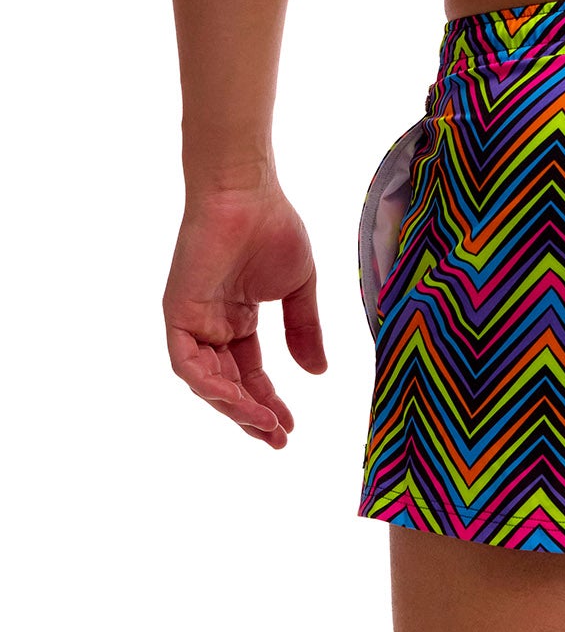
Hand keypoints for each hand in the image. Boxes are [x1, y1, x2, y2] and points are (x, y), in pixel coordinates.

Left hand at [164, 186, 326, 447]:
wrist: (248, 193)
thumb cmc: (273, 227)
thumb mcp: (298, 287)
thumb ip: (305, 330)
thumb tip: (318, 373)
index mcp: (238, 320)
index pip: (250, 373)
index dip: (268, 402)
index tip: (289, 427)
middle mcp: (212, 327)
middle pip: (229, 384)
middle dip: (252, 414)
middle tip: (278, 438)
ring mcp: (193, 322)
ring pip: (207, 382)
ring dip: (234, 407)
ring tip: (265, 424)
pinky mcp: (178, 315)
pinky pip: (189, 364)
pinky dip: (211, 387)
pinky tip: (238, 401)